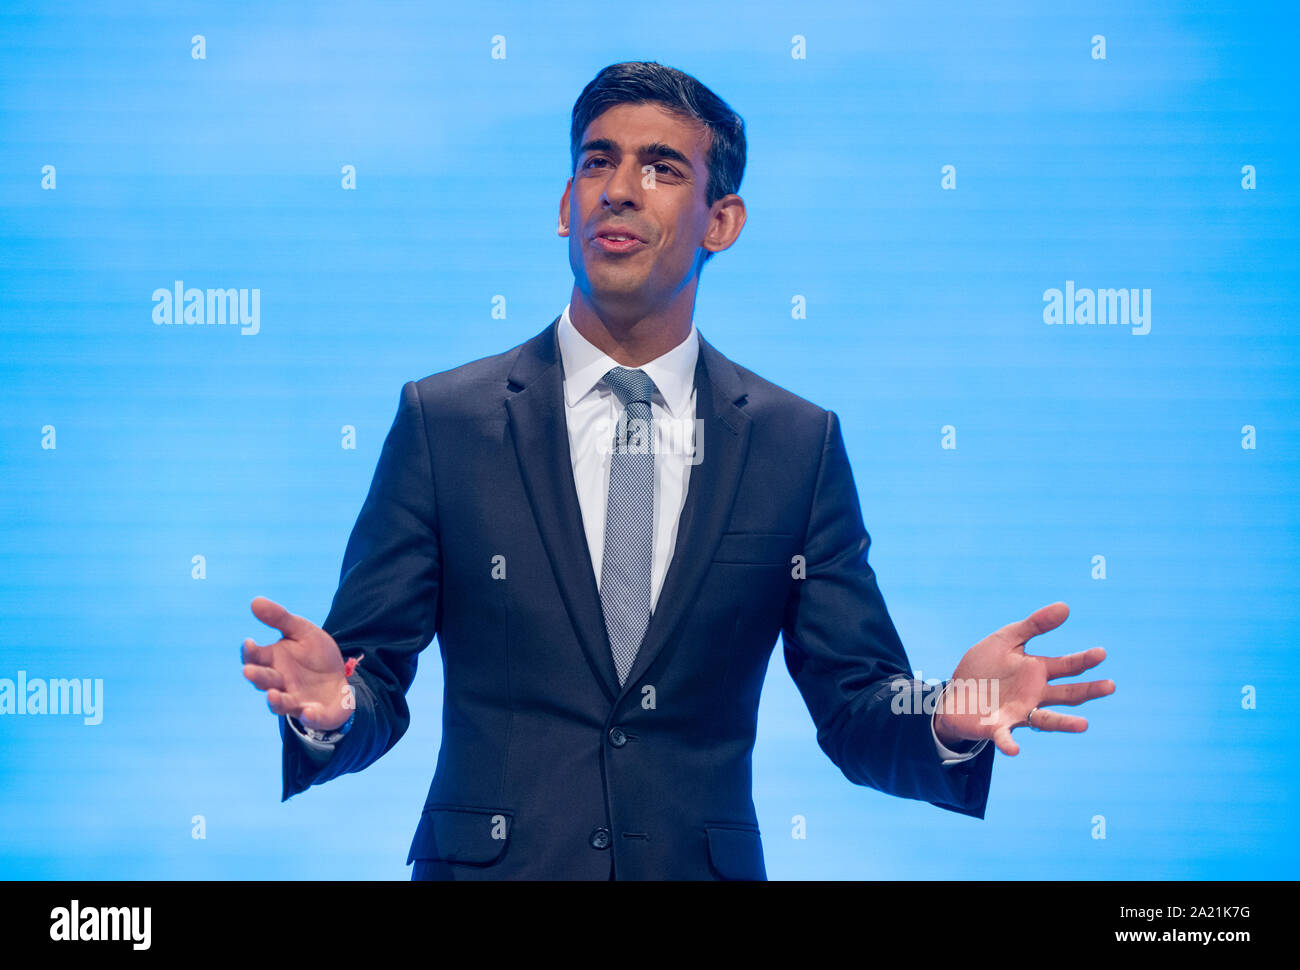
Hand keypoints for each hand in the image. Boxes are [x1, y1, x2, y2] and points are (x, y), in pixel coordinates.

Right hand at [241, 596, 351, 731]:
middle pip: (265, 681)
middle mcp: (280, 683)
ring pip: (282, 704)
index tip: (249, 643)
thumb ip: (279, 619)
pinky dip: (310, 717)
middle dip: (257, 677)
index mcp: (273, 662)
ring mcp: (297, 700)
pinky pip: (312, 717)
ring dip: (276, 701)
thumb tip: (254, 601)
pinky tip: (309, 712)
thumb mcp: (301, 631)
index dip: (250, 652)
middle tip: (249, 671)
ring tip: (272, 695)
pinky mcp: (317, 713)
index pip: (255, 658)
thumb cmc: (313, 654)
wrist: (339, 675)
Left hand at [933, 602, 1113, 756]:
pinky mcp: (997, 727)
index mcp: (1036, 672)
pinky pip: (1005, 737)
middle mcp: (1033, 695)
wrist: (955, 693)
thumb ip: (1033, 625)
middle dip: (1088, 690)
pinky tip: (1014, 750)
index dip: (1083, 660)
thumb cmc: (984, 668)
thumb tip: (1066, 607)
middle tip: (1110, 685)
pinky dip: (1009, 744)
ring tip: (1083, 725)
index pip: (1067, 666)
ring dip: (1063, 723)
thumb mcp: (1006, 639)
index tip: (1101, 653)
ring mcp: (1018, 712)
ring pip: (1045, 719)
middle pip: (1066, 694)